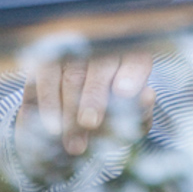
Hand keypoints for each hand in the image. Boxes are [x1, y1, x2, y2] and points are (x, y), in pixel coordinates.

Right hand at [15, 50, 154, 166]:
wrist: (76, 116)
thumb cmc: (113, 115)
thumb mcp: (132, 116)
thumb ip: (141, 110)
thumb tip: (147, 95)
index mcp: (134, 57)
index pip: (135, 62)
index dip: (130, 75)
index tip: (124, 92)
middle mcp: (105, 48)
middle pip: (100, 67)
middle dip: (94, 97)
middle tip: (91, 123)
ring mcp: (75, 51)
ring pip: (72, 76)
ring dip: (71, 111)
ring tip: (75, 143)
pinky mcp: (48, 60)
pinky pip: (46, 79)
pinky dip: (49, 104)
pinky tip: (54, 128)